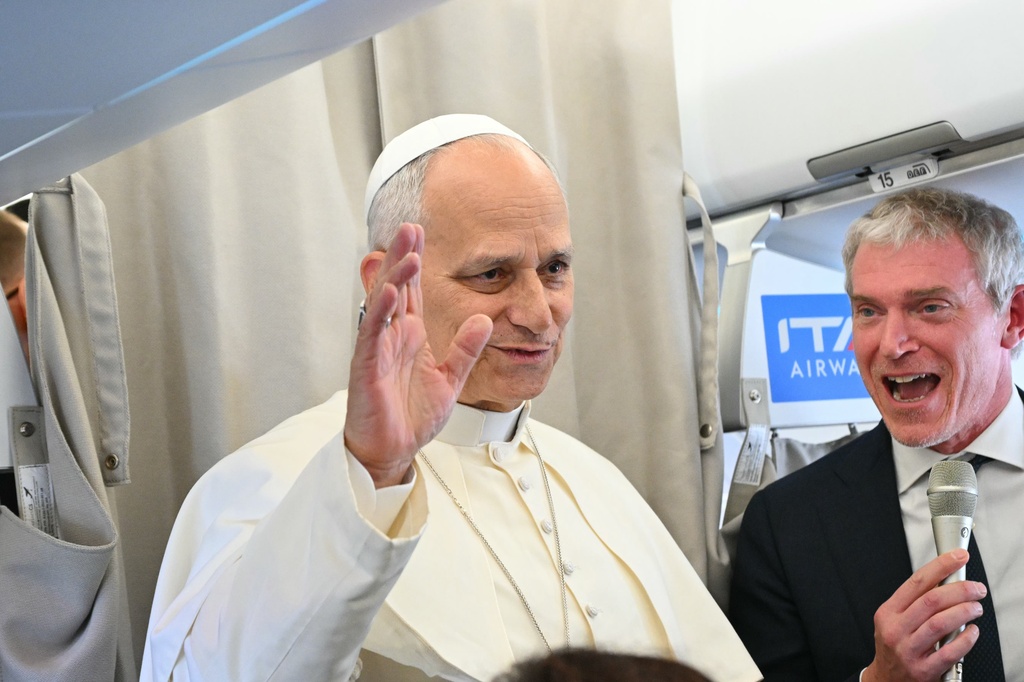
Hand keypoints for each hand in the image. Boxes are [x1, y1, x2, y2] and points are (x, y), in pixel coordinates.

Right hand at [343, 223, 492, 487]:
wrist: (393, 450)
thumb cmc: (413, 414)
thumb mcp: (451, 377)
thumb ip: (466, 349)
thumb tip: (485, 319)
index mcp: (409, 335)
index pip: (411, 290)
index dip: (414, 261)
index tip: (420, 232)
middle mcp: (391, 336)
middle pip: (395, 287)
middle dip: (402, 256)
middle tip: (410, 226)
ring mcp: (377, 350)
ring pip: (382, 305)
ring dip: (394, 277)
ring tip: (408, 251)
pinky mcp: (366, 368)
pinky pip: (373, 336)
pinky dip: (382, 313)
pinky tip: (391, 293)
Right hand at [862, 549, 985, 681]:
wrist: (886, 679)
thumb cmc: (894, 646)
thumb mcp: (893, 620)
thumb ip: (914, 603)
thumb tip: (946, 581)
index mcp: (888, 612)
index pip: (916, 582)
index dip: (940, 567)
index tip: (957, 557)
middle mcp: (896, 629)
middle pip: (931, 601)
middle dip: (959, 590)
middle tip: (976, 588)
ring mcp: (908, 650)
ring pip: (940, 624)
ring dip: (964, 612)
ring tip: (976, 607)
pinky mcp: (923, 670)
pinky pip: (949, 652)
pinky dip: (965, 640)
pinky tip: (972, 632)